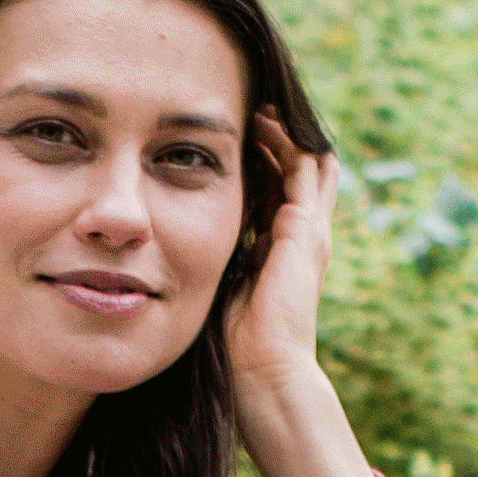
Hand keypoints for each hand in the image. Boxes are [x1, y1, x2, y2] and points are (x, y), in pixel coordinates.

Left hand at [224, 110, 334, 398]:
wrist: (263, 370)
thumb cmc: (234, 342)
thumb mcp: (217, 284)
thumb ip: (209, 258)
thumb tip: (167, 242)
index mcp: (281, 251)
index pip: (278, 193)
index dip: (262, 163)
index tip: (233, 137)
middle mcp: (303, 237)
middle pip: (299, 173)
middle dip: (278, 140)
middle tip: (254, 107)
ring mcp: (310, 233)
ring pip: (308, 165)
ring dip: (285, 134)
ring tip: (261, 106)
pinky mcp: (306, 231)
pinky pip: (303, 172)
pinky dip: (287, 144)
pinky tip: (264, 122)